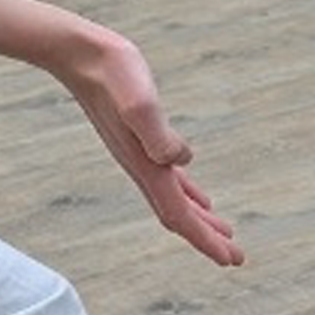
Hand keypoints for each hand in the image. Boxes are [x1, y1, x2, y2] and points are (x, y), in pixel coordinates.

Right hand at [57, 28, 243, 268]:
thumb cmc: (112, 74)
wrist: (79, 54)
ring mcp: (139, 153)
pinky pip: (167, 175)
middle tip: (235, 258)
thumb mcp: (139, 103)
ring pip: (173, 198)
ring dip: (197, 218)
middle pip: (178, 214)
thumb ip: (158, 133)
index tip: (230, 261)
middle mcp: (142, 166)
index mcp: (147, 164)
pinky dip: (186, 191)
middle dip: (206, 237)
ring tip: (223, 231)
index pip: (178, 214)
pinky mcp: (139, 137)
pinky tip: (196, 192)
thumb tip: (183, 160)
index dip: (205, 240)